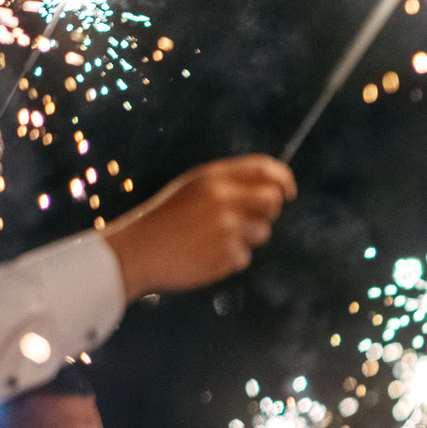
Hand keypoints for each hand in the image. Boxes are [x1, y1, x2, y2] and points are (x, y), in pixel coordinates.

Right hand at [103, 156, 297, 299]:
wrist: (137, 251)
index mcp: (213, 177)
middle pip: (272, 200)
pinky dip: (230, 258)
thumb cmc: (165, 219)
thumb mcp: (192, 188)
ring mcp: (227, 227)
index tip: (288, 191)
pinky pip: (244, 257)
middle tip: (250, 219)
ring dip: (247, 238)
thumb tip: (270, 186)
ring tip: (215, 239)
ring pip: (262, 232)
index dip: (283, 179)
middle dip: (269, 211)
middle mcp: (224, 198)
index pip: (265, 168)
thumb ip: (227, 184)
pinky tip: (205, 255)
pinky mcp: (227, 254)